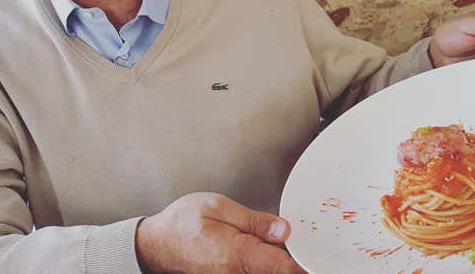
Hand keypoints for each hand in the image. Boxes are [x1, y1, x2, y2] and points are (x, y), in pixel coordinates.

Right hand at [135, 192, 305, 273]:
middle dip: (294, 259)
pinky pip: (255, 273)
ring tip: (284, 245)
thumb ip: (254, 220)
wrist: (155, 245)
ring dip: (279, 262)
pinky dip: (266, 264)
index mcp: (238, 255)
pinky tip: (267, 252)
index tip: (320, 257)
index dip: (305, 263)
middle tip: (305, 243)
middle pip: (279, 273)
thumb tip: (284, 230)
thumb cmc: (181, 224)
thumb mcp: (218, 207)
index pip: (284, 267)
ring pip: (267, 273)